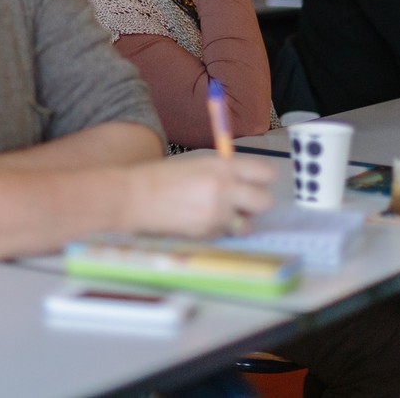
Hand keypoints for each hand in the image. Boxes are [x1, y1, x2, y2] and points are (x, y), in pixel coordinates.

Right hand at [127, 154, 274, 238]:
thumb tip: (247, 182)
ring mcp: (218, 214)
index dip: (263, 179)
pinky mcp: (208, 233)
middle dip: (256, 203)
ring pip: (247, 224)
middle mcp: (225, 189)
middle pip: (264, 201)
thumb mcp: (198, 164)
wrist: (135, 197)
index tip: (256, 182)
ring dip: (238, 221)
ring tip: (217, 213)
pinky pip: (225, 234)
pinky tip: (198, 221)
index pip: (265, 173)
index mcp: (222, 166)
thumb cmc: (163, 177)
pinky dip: (217, 230)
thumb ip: (224, 172)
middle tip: (242, 202)